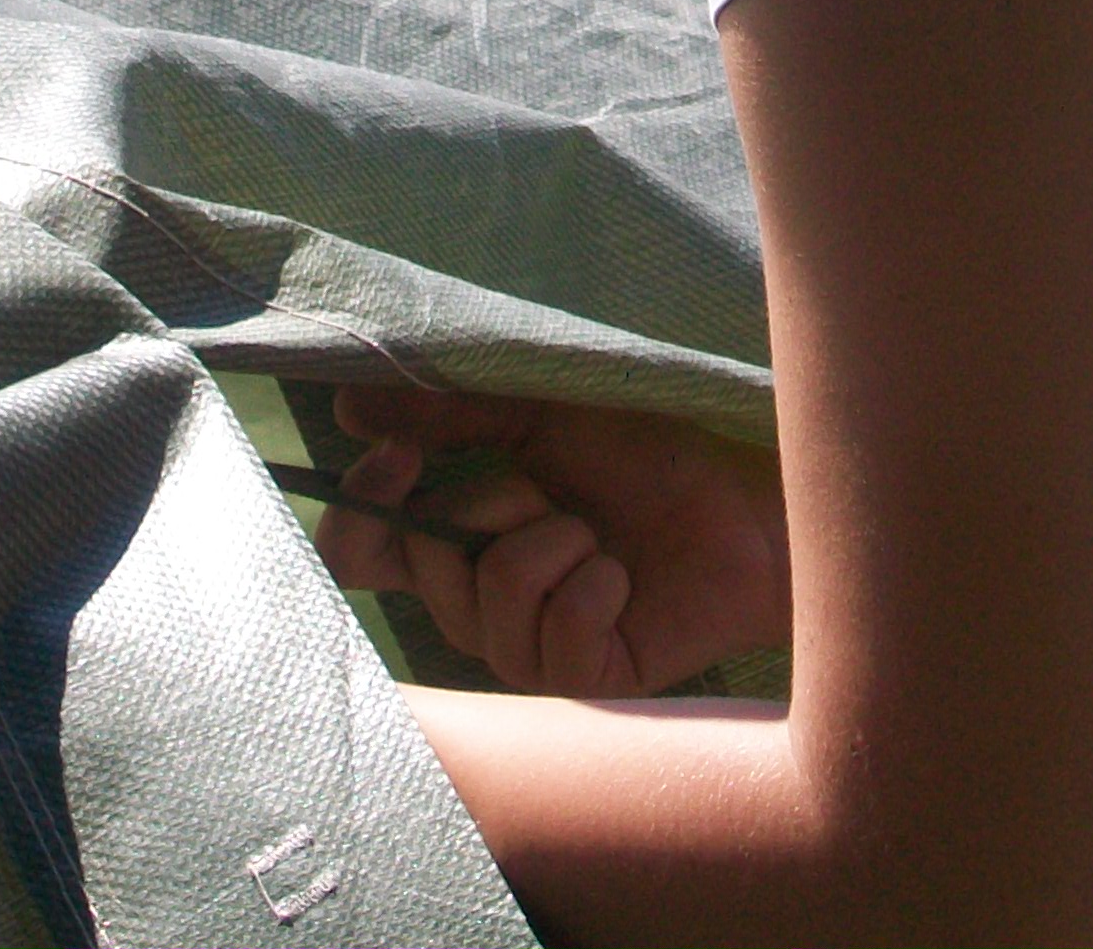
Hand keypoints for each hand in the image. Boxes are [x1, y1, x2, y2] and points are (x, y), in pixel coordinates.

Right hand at [312, 386, 791, 696]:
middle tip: (556, 498)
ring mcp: (527, 653)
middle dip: (496, 505)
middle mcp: (478, 609)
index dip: (362, 510)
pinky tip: (626, 581)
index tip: (401, 457)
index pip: (362, 555)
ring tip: (601, 540)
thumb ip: (449, 413)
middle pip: (426, 567)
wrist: (743, 504)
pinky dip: (598, 584)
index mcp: (459, 547)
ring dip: (556, 541)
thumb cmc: (648, 457)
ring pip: (494, 592)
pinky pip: (558, 633)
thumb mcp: (539, 417)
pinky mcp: (583, 685)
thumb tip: (348, 407)